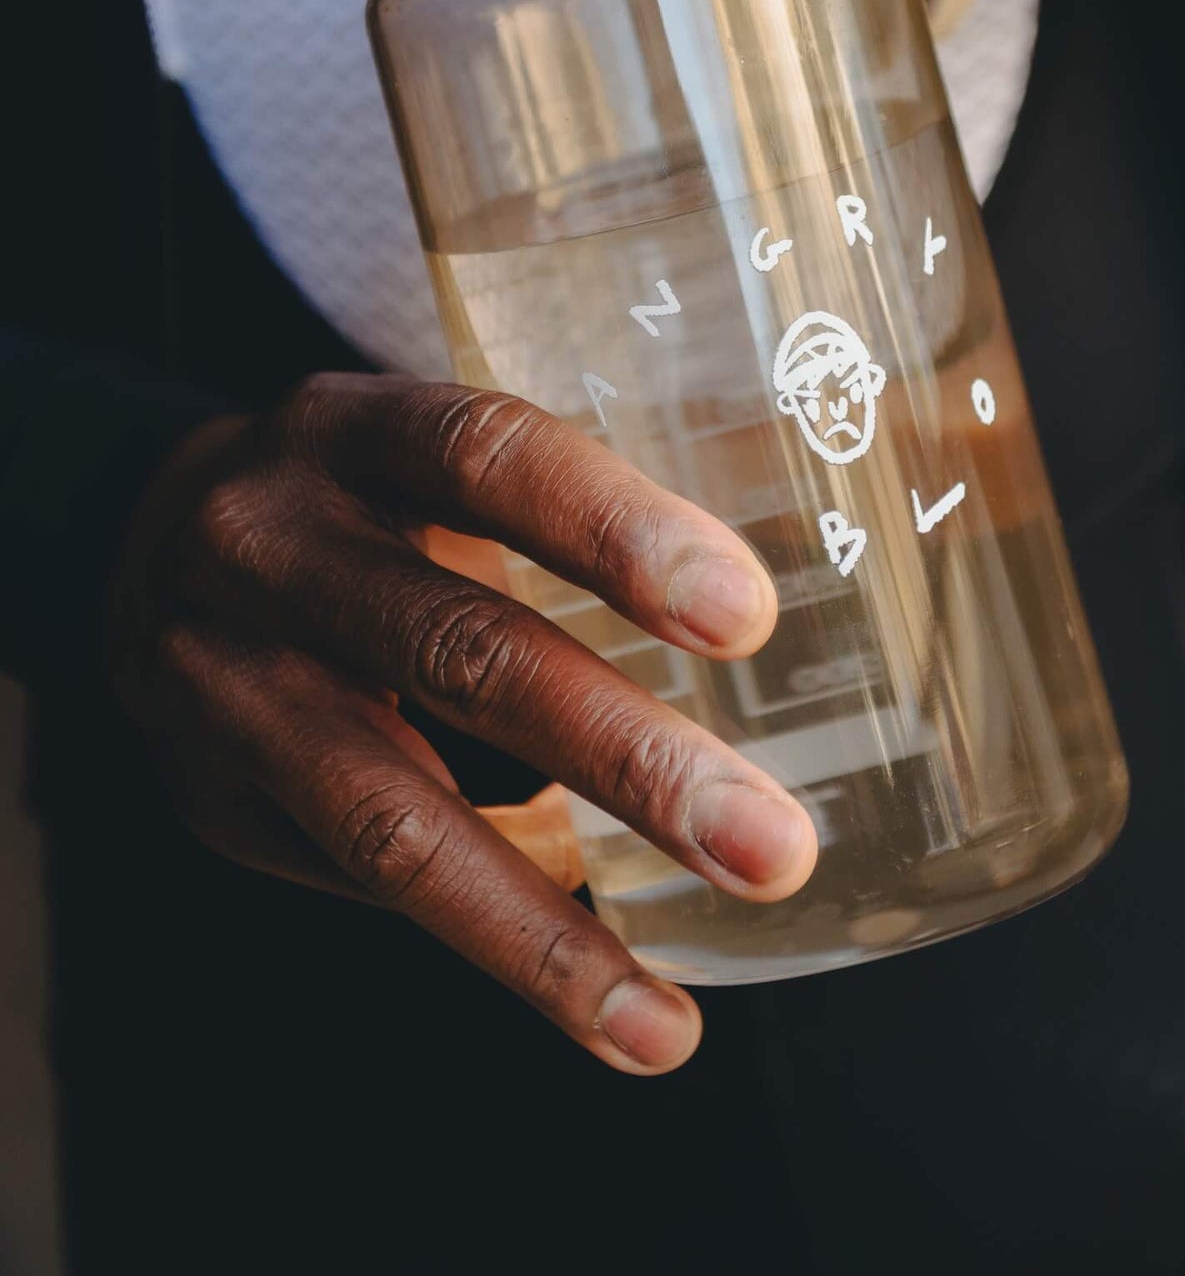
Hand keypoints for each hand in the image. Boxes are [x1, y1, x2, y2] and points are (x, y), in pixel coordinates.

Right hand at [109, 373, 815, 1074]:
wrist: (148, 546)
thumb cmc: (363, 500)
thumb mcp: (435, 458)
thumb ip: (569, 516)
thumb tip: (770, 630)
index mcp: (355, 430)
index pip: (489, 458)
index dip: (616, 533)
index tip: (746, 617)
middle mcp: (270, 544)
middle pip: (457, 651)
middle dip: (625, 760)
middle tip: (768, 847)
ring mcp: (220, 680)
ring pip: (388, 815)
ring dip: (541, 930)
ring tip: (662, 1020)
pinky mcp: (208, 798)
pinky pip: (357, 880)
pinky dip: (488, 927)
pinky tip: (595, 982)